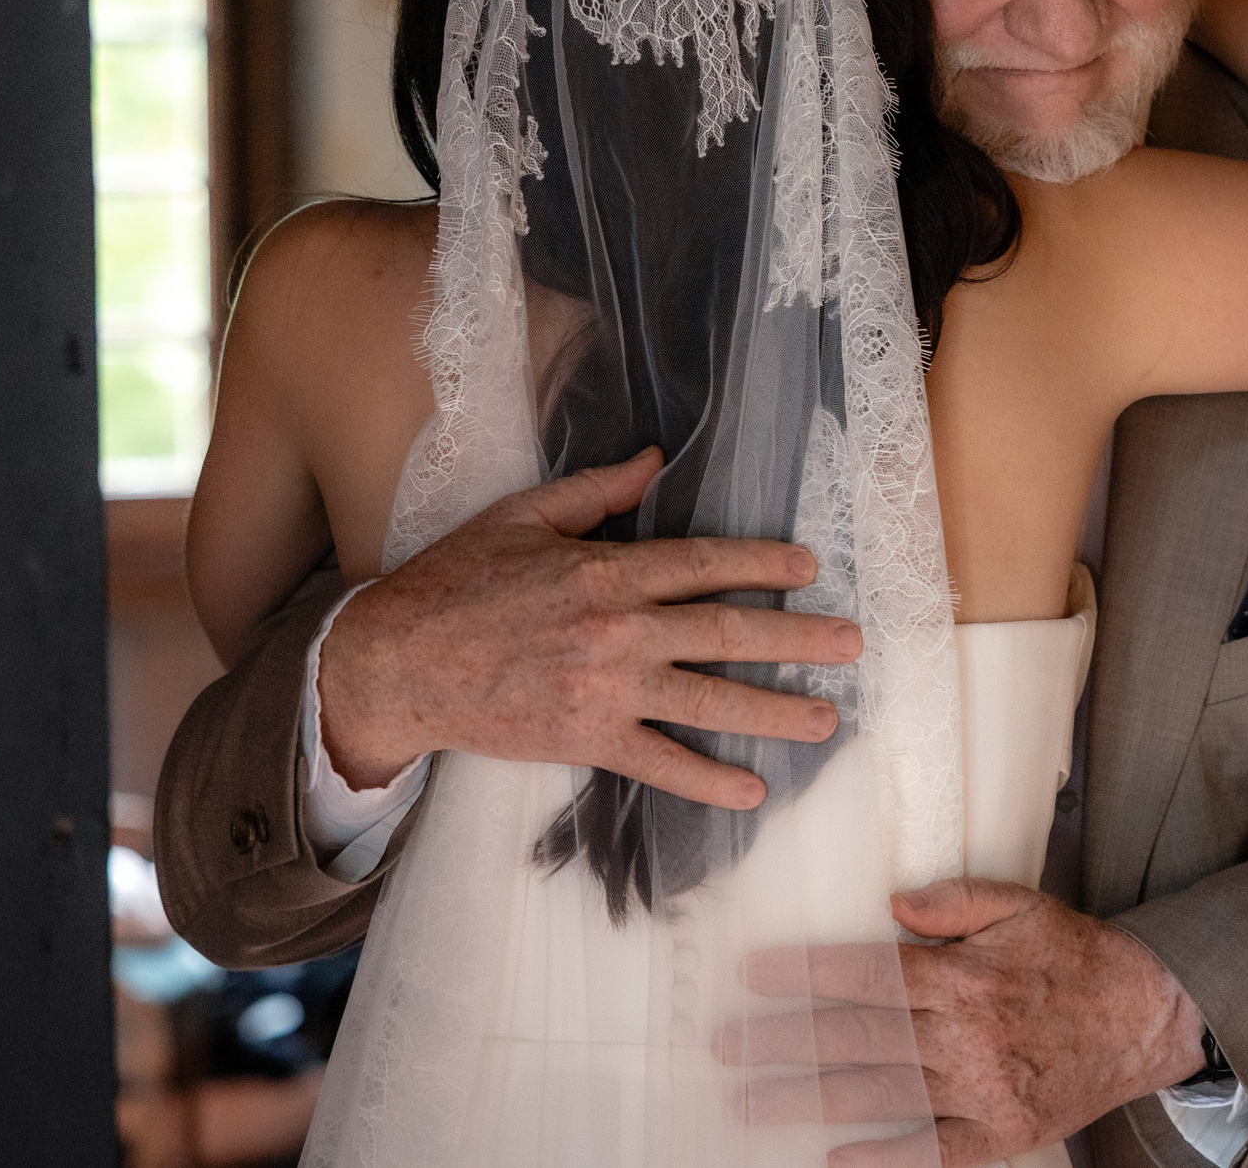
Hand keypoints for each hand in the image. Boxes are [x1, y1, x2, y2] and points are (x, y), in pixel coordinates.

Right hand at [317, 448, 856, 807]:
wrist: (397, 661)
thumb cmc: (455, 581)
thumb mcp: (523, 515)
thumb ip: (596, 490)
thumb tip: (654, 459)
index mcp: (606, 568)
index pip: (703, 563)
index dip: (761, 563)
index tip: (807, 568)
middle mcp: (618, 629)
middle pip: (726, 633)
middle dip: (797, 639)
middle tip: (851, 644)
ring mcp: (605, 688)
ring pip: (708, 700)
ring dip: (773, 711)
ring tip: (825, 718)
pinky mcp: (584, 738)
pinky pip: (659, 763)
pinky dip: (707, 780)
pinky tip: (749, 789)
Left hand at [723, 877, 1207, 1166]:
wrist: (1148, 1016)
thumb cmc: (1075, 957)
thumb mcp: (1020, 903)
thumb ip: (953, 900)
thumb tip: (890, 903)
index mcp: (964, 976)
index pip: (866, 974)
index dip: (803, 974)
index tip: (751, 976)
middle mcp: (965, 1036)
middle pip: (856, 1038)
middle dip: (784, 1042)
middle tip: (726, 1046)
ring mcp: (981, 1092)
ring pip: (879, 1096)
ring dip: (807, 1099)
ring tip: (750, 1103)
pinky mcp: (1000, 1134)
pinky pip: (931, 1153)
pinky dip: (882, 1159)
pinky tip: (833, 1158)